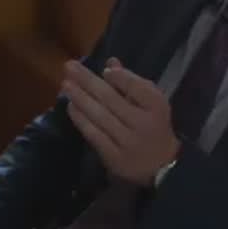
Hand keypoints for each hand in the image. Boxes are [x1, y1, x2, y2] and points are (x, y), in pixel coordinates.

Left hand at [61, 57, 180, 186]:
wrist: (161, 165)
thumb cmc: (153, 125)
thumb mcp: (151, 102)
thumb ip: (132, 82)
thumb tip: (110, 63)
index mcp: (157, 107)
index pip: (137, 87)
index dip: (120, 77)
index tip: (104, 69)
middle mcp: (143, 124)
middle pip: (112, 99)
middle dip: (88, 81)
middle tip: (69, 66)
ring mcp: (128, 142)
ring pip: (100, 116)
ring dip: (80, 98)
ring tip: (66, 84)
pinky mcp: (114, 157)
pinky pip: (94, 135)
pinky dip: (81, 119)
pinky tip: (71, 106)